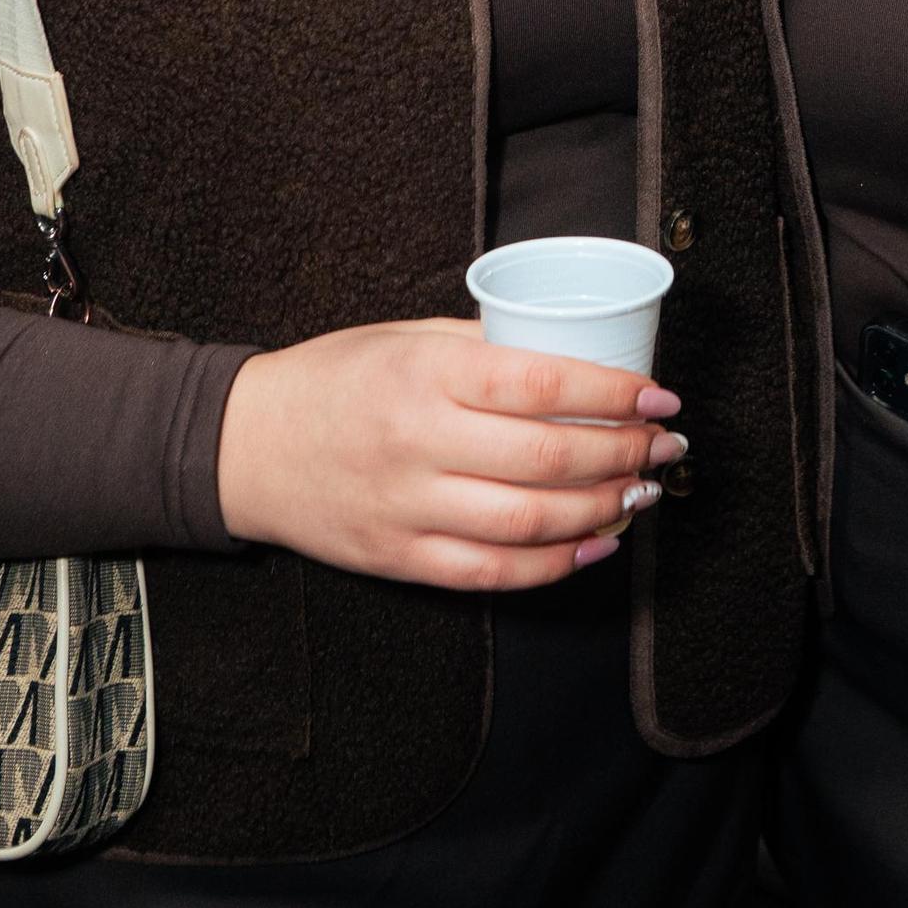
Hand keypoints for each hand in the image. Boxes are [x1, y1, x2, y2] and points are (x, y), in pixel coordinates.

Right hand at [215, 318, 685, 591]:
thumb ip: (482, 346)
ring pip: (529, 522)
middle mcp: (417, 442)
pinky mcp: (399, 558)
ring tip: (639, 494)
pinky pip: (492, 572)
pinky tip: (594, 544)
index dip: (612, 396)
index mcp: (423, 373)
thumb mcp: (405, 336)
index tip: (661, 399)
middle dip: (624, 455)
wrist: (244, 445)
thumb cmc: (333, 380)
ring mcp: (407, 507)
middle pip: (546, 459)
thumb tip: (571, 352)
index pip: (539, 385)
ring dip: (602, 511)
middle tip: (663, 447)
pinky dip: (554, 563)